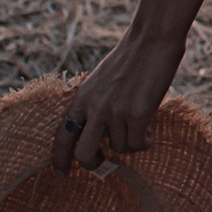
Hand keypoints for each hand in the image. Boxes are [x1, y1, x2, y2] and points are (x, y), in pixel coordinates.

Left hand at [52, 27, 186, 173]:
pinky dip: (145, 143)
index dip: (59, 159)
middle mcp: (94, 108)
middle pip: (84, 154)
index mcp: (82, 98)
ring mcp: (115, 111)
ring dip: (130, 144)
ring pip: (118, 148)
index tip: (62, 173)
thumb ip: (95, 103)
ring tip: (140, 130)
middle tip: (103, 161)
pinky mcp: (137, 113)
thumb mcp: (102, 80)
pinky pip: (137, 144)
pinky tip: (150, 134)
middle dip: (93, 163)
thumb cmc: (131, 57)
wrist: (152, 38)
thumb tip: (96, 131)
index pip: (62, 136)